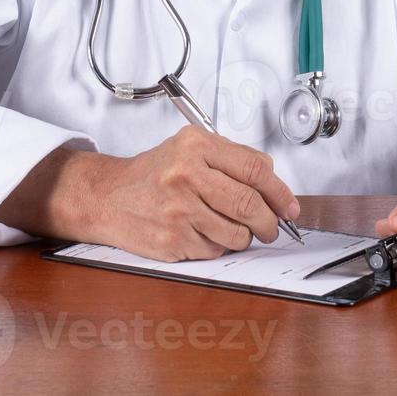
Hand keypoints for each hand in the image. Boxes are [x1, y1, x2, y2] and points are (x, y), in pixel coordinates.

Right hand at [39, 126, 300, 261]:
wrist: (106, 195)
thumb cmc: (152, 172)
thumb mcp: (189, 148)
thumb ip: (232, 159)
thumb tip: (273, 182)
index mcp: (196, 146)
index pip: (256, 169)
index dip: (280, 192)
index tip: (290, 207)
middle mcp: (186, 175)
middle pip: (249, 204)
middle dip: (269, 222)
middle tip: (272, 227)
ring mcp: (177, 210)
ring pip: (236, 233)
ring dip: (244, 237)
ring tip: (235, 230)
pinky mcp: (171, 240)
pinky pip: (213, 250)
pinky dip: (217, 246)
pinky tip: (204, 234)